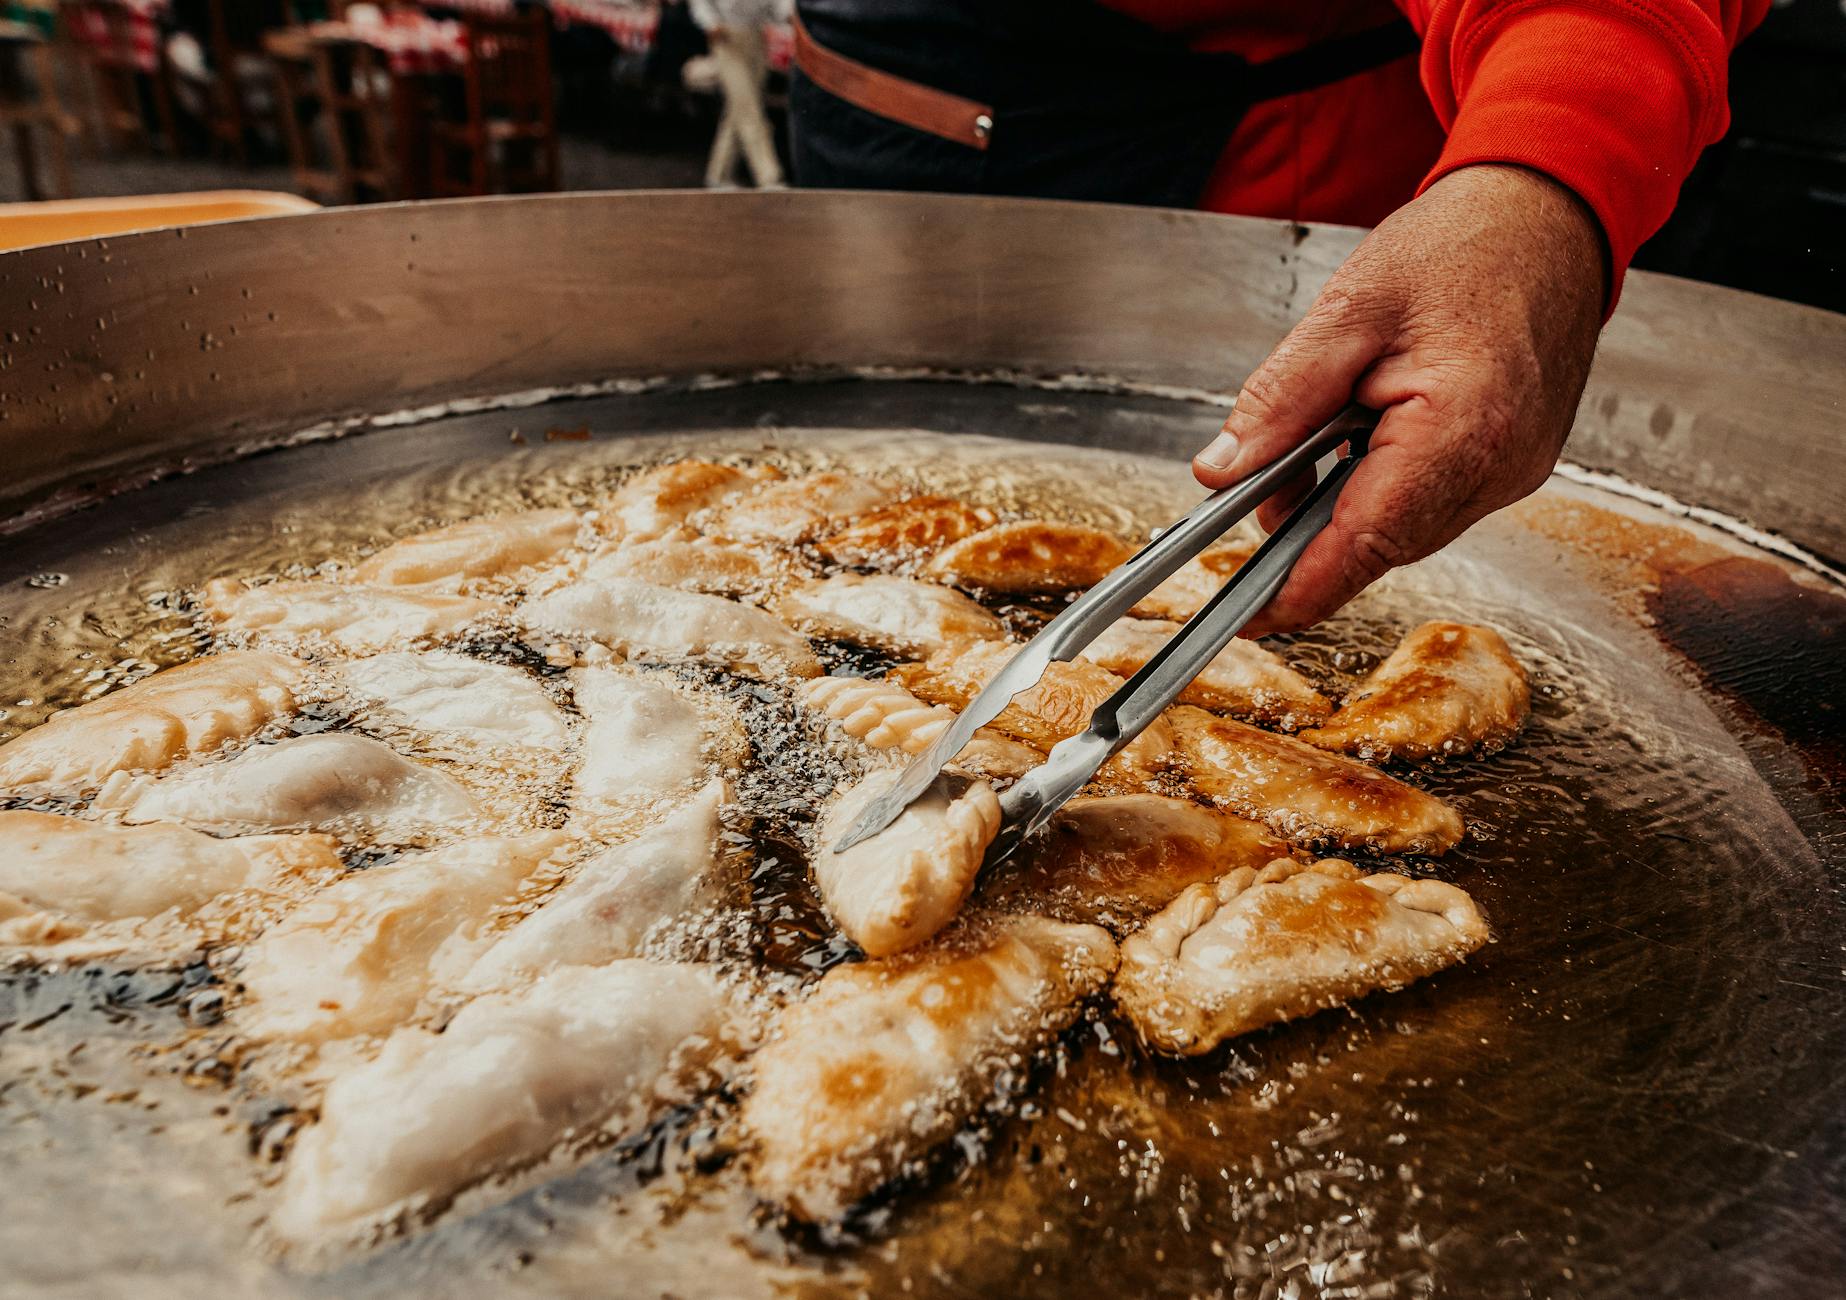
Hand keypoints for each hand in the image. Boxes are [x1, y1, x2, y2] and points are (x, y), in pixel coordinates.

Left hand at [1192, 164, 1607, 634]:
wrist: (1550, 215)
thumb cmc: (1465, 247)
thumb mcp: (1347, 309)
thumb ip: (1280, 401)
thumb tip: (1222, 472)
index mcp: (1461, 431)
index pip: (1364, 545)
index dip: (1298, 588)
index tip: (1248, 615)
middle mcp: (1499, 467)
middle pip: (1380, 545)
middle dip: (1310, 528)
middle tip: (1265, 472)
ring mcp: (1513, 472)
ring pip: (1402, 529)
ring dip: (1345, 500)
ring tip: (1325, 423)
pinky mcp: (1513, 464)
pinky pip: (1430, 502)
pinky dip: (1382, 482)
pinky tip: (1366, 427)